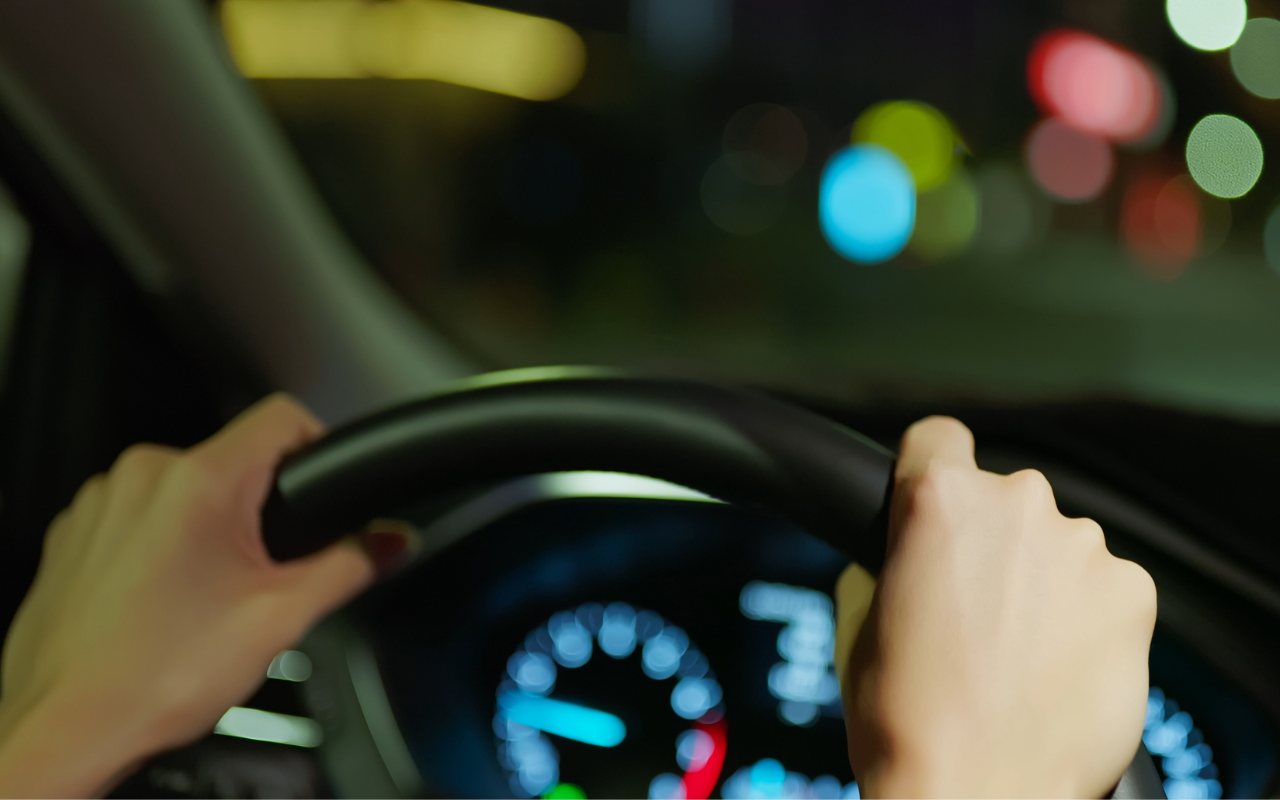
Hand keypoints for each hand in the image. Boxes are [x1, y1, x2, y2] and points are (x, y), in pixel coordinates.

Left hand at [0, 395, 393, 797]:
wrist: (66, 727)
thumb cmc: (155, 677)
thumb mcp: (280, 619)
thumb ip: (349, 568)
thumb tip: (392, 542)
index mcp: (199, 483)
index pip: (282, 416)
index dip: (319, 444)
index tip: (322, 485)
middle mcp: (142, 476)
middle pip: (233, 461)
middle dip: (258, 511)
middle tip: (261, 576)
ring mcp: (100, 502)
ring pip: (184, 490)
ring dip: (206, 529)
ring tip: (206, 598)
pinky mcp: (72, 531)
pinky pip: (138, 515)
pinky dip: (159, 547)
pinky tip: (164, 603)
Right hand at [834, 417, 1156, 797]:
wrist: (976, 792)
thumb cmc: (907, 720)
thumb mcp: (857, 621)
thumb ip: (886, 563)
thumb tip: (907, 556)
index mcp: (936, 501)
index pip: (937, 437)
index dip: (931, 468)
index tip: (937, 498)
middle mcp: (1015, 505)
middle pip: (1002, 497)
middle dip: (989, 541)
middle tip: (971, 609)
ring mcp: (1081, 547)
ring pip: (1057, 542)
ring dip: (1042, 578)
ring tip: (1018, 649)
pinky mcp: (1132, 593)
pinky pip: (1105, 584)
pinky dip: (1087, 615)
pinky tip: (1058, 663)